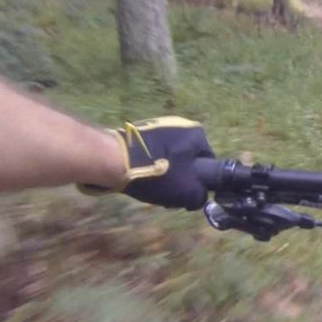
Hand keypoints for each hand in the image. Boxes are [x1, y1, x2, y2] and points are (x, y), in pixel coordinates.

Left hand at [81, 116, 213, 208]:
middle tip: (168, 192)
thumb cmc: (157, 174)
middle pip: (187, 159)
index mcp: (197, 133)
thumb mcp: (187, 192)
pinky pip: (153, 152)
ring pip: (169, 156)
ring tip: (151, 187)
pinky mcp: (140, 130)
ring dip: (164, 172)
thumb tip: (199, 197)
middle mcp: (180, 124)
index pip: (206, 162)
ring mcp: (158, 125)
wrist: (114, 161)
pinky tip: (141, 177)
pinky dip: (150, 164)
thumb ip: (200, 197)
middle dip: (180, 176)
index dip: (198, 181)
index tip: (186, 192)